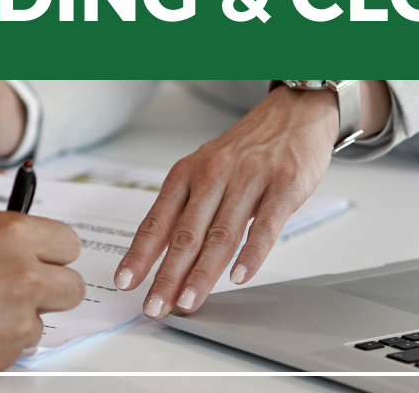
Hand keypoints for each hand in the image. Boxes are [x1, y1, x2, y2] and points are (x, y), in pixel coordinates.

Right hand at [0, 211, 84, 389]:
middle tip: (18, 286)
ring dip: (21, 317)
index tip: (40, 256)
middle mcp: (21, 276)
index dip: (50, 250)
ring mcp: (15, 321)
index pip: (67, 242)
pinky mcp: (2, 358)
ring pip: (44, 321)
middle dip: (48, 286)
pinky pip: (18, 348)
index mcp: (8, 235)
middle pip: (72, 286)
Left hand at [115, 84, 337, 318]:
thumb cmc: (245, 149)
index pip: (157, 220)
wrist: (293, 113)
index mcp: (187, 173)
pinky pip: (265, 226)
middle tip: (155, 306)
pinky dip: (251, 254)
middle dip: (167, 275)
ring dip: (202, 274)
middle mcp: (213, 174)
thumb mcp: (206, 169)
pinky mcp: (283, 185)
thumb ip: (188, 208)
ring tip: (189, 301)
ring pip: (220, 234)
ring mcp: (249, 179)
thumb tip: (161, 254)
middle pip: (185, 234)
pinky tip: (239, 276)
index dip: (140, 254)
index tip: (126, 282)